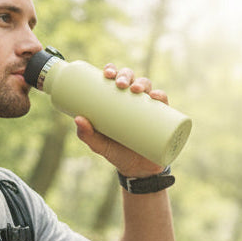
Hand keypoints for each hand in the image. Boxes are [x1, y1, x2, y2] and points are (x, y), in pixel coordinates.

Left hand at [74, 63, 169, 177]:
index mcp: (117, 101)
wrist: (136, 170)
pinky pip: (164, 103)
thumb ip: (87, 135)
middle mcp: (133, 100)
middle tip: (120, 84)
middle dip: (126, 75)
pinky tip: (156, 96)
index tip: (107, 74)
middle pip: (131, 78)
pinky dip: (161, 96)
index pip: (115, 79)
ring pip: (147, 86)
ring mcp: (147, 108)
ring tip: (136, 90)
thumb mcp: (99, 144)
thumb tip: (78, 119)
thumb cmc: (116, 152)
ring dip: (143, 82)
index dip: (112, 70)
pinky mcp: (161, 118)